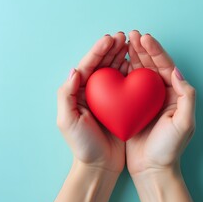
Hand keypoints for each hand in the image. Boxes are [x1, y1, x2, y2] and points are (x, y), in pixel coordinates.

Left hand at [56, 32, 127, 172]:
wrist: (100, 164)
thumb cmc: (82, 145)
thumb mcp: (67, 121)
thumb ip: (67, 94)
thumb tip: (74, 70)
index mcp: (78, 93)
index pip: (87, 66)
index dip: (98, 51)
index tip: (110, 39)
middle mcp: (92, 92)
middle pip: (101, 65)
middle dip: (111, 49)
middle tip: (123, 37)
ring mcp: (107, 97)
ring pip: (113, 71)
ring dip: (121, 56)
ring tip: (129, 44)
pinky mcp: (119, 104)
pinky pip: (124, 84)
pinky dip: (129, 72)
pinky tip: (135, 64)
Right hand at [126, 30, 195, 174]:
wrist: (152, 168)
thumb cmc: (169, 149)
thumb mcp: (184, 123)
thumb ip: (187, 96)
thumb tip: (177, 71)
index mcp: (174, 94)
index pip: (165, 66)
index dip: (156, 51)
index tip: (145, 38)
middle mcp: (161, 93)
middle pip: (152, 65)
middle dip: (143, 49)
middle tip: (132, 35)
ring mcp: (145, 99)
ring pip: (139, 72)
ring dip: (132, 56)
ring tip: (124, 42)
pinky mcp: (132, 106)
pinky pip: (127, 84)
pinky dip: (123, 72)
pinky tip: (116, 63)